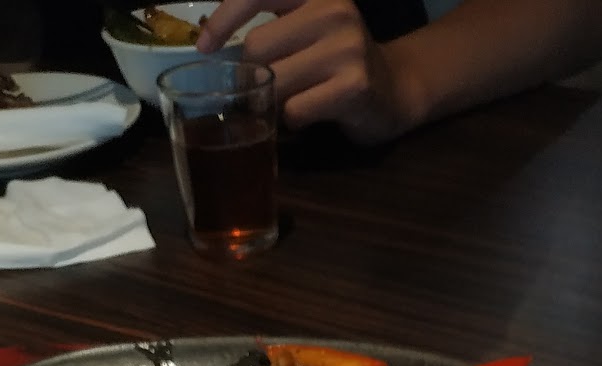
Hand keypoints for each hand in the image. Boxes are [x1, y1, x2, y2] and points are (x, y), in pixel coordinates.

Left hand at [196, 0, 413, 144]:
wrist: (396, 90)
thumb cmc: (339, 61)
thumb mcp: (307, 28)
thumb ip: (270, 27)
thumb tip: (209, 45)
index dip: (223, 20)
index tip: (204, 47)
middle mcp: (335, 10)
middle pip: (257, 48)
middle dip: (251, 75)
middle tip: (262, 89)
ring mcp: (347, 48)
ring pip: (275, 81)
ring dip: (273, 101)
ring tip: (294, 99)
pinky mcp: (354, 86)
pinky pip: (295, 109)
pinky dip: (294, 119)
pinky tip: (313, 113)